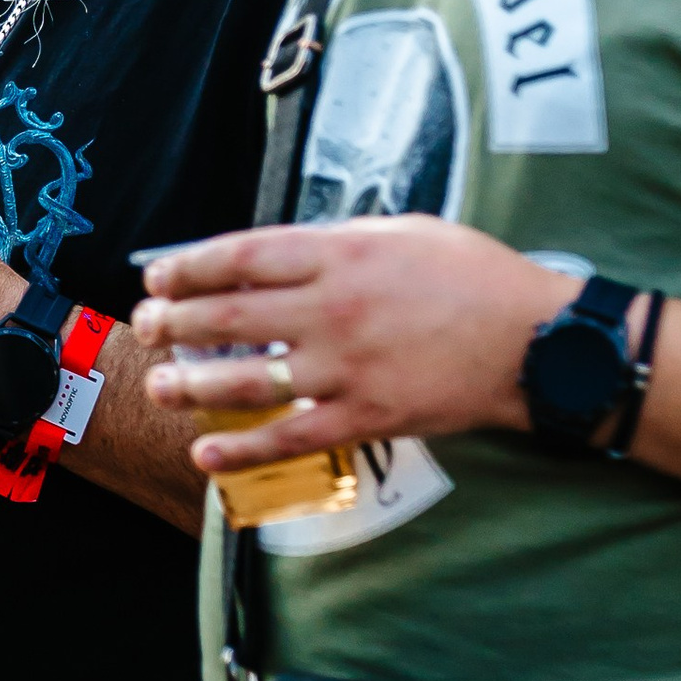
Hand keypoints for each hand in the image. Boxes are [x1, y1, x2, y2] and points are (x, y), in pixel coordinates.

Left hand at [133, 216, 559, 472]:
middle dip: (176, 321)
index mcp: (340, 253)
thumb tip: (283, 254)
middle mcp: (333, 309)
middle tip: (147, 326)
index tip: (159, 275)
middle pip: (230, 316)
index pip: (241, 257)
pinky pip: (291, 435)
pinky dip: (244, 445)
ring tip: (160, 383)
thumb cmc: (475, 277)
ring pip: (248, 378)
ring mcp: (346, 367)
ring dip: (193, 382)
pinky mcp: (365, 415)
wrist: (533, 339)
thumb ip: (339, 240)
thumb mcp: (403, 232)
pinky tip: (207, 449)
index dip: (189, 267)